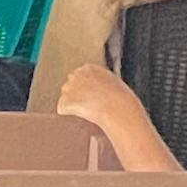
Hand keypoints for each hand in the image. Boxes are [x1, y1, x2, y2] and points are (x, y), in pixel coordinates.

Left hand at [56, 67, 179, 173]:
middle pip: (71, 85)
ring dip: (74, 105)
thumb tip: (107, 89)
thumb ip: (105, 83)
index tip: (93, 96)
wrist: (117, 109)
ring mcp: (69, 88)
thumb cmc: (122, 100)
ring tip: (89, 112)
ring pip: (67, 97)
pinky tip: (82, 118)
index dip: (87, 88)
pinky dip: (70, 115)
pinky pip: (63, 110)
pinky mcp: (64, 102)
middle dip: (77, 95)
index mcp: (89, 68)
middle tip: (89, 106)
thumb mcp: (116, 84)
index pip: (81, 75)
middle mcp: (76, 75)